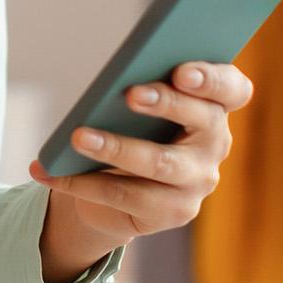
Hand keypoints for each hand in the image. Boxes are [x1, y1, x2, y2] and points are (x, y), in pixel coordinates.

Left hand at [28, 61, 254, 249]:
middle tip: (130, 94)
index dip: (212, 79)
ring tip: (78, 137)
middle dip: (166, 103)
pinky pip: (126, 196)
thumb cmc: (128, 128)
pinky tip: (50, 171)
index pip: (232, 88)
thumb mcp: (134, 107)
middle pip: (202, 120)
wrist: (116, 191)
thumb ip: (137, 91)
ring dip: (116, 147)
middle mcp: (216, 142)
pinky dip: (81, 182)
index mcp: (214, 105)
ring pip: (160, 162)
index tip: (182, 70)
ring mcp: (200, 180)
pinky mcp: (175, 211)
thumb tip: (107, 87)